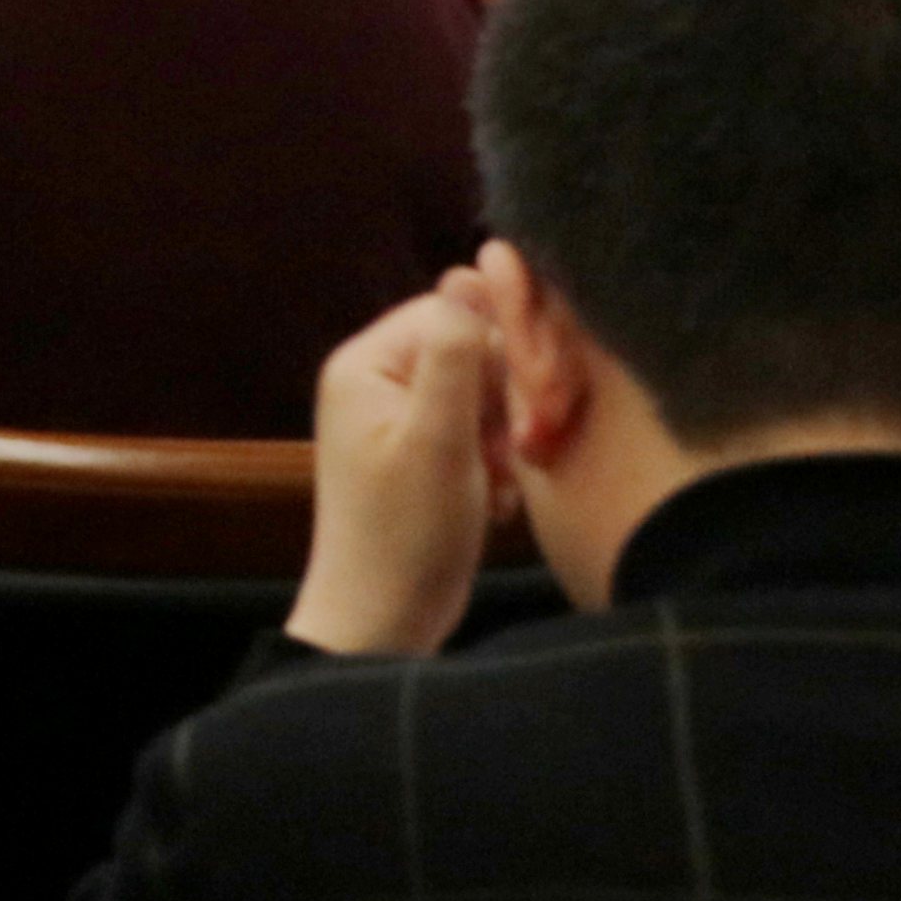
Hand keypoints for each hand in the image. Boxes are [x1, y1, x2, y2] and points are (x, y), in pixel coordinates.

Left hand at [285, 273, 510, 657]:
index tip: (534, 403)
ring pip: (479, 395)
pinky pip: (472, 433)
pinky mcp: (415, 457)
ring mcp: (392, 419)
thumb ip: (455, 355)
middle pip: (469, 351)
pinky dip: (493, 465)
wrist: (380, 627)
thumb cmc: (407, 537)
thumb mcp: (440, 440)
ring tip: (500, 487)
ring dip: (503, 438)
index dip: (501, 349)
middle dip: (505, 400)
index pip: (454, 311)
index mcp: (366, 364)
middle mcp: (373, 380)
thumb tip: (470, 274)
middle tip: (519, 452)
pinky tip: (495, 504)